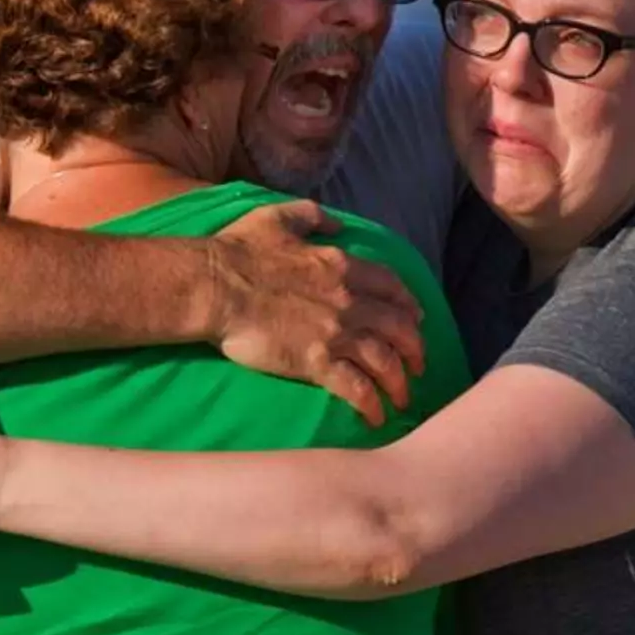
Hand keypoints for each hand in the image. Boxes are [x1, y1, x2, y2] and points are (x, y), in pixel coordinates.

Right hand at [206, 201, 425, 426]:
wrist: (214, 287)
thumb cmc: (239, 250)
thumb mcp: (279, 218)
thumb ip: (313, 217)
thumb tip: (337, 225)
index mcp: (342, 265)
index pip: (392, 286)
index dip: (408, 305)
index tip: (416, 319)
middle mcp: (349, 300)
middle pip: (399, 327)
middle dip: (416, 349)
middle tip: (420, 365)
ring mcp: (336, 333)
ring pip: (385, 360)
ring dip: (399, 382)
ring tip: (403, 399)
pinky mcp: (317, 362)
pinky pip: (356, 387)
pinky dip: (371, 403)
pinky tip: (376, 417)